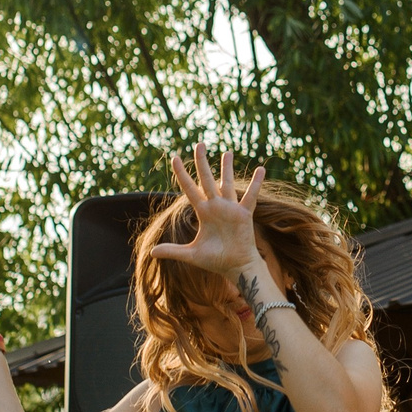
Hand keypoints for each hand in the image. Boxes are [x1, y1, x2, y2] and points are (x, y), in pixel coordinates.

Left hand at [150, 144, 265, 282]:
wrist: (236, 268)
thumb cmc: (216, 260)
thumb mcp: (191, 255)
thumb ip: (173, 251)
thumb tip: (152, 253)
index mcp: (203, 212)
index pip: (189, 189)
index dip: (182, 174)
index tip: (175, 158)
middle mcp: (216, 206)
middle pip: (207, 180)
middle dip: (202, 162)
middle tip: (199, 144)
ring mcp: (231, 209)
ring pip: (228, 183)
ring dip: (227, 168)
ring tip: (227, 152)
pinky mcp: (244, 214)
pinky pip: (250, 196)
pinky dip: (255, 184)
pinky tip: (260, 170)